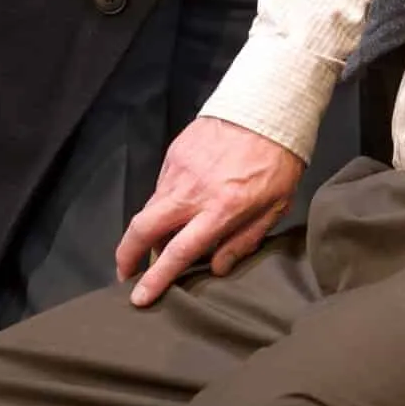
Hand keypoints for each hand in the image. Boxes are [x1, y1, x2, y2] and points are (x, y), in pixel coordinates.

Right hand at [116, 116, 305, 305]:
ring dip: (151, 228)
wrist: (267, 108)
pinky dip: (166, 200)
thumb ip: (244, 240)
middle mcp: (193, 191)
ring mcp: (180, 169)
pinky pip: (162, 185)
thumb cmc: (278, 159)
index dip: (155, 279)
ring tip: (165, 237)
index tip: (139, 297)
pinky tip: (182, 202)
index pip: (177, 252)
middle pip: (143, 228)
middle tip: (126, 272)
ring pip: (150, 207)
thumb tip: (216, 268)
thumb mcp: (275, 206)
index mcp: (220, 209)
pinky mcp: (175, 151)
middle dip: (127, 255)